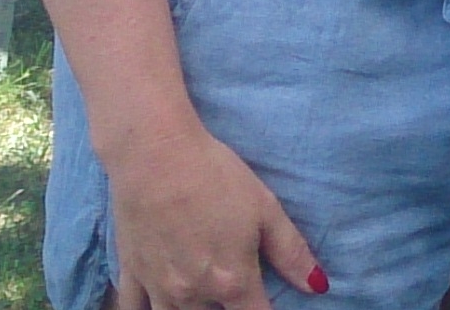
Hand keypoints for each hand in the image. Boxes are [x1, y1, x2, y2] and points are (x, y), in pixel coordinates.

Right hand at [101, 119, 323, 307]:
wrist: (154, 155)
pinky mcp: (130, 273)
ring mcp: (158, 288)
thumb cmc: (216, 177)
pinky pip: (132, 309)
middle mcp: (194, 294)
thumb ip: (291, 253)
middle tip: (232, 297)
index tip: (266, 306)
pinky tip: (158, 303)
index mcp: (232, 281)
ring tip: (202, 300)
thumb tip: (318, 286)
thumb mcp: (266, 209)